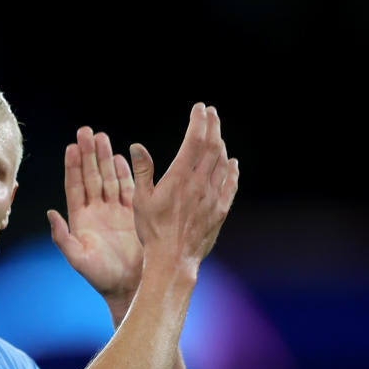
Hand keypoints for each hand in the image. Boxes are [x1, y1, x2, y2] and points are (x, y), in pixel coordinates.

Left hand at [48, 127, 143, 305]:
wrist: (129, 287)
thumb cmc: (101, 277)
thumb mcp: (77, 258)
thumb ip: (62, 237)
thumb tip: (50, 213)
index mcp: (81, 219)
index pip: (75, 186)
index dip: (72, 167)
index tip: (71, 147)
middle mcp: (96, 211)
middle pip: (91, 176)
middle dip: (88, 154)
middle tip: (86, 131)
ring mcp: (115, 211)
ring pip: (109, 178)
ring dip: (105, 158)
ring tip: (102, 136)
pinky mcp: (133, 214)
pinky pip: (128, 188)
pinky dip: (125, 172)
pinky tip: (121, 156)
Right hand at [129, 104, 239, 276]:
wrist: (173, 260)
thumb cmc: (151, 231)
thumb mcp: (140, 200)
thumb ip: (142, 171)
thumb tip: (137, 146)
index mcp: (178, 178)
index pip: (194, 141)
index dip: (198, 121)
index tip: (199, 108)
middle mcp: (199, 184)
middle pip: (212, 147)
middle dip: (212, 126)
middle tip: (211, 113)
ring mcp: (213, 197)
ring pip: (222, 163)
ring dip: (221, 144)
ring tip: (217, 134)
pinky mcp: (220, 211)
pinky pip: (230, 184)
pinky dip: (232, 170)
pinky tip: (232, 163)